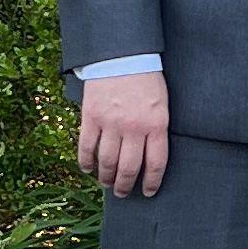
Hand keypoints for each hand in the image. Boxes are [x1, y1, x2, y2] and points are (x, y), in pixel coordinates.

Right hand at [78, 71, 169, 197]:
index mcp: (156, 124)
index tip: (149, 191)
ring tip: (107, 183)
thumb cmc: (146, 79)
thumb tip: (150, 156)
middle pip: (129, 168)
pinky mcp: (91, 117)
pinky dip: (86, 162)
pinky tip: (88, 169)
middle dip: (126, 185)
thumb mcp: (161, 104)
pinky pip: (87, 147)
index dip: (152, 182)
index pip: (156, 163)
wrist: (122, 56)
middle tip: (124, 193)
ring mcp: (111, 123)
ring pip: (107, 162)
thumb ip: (157, 129)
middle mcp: (134, 128)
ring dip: (106, 177)